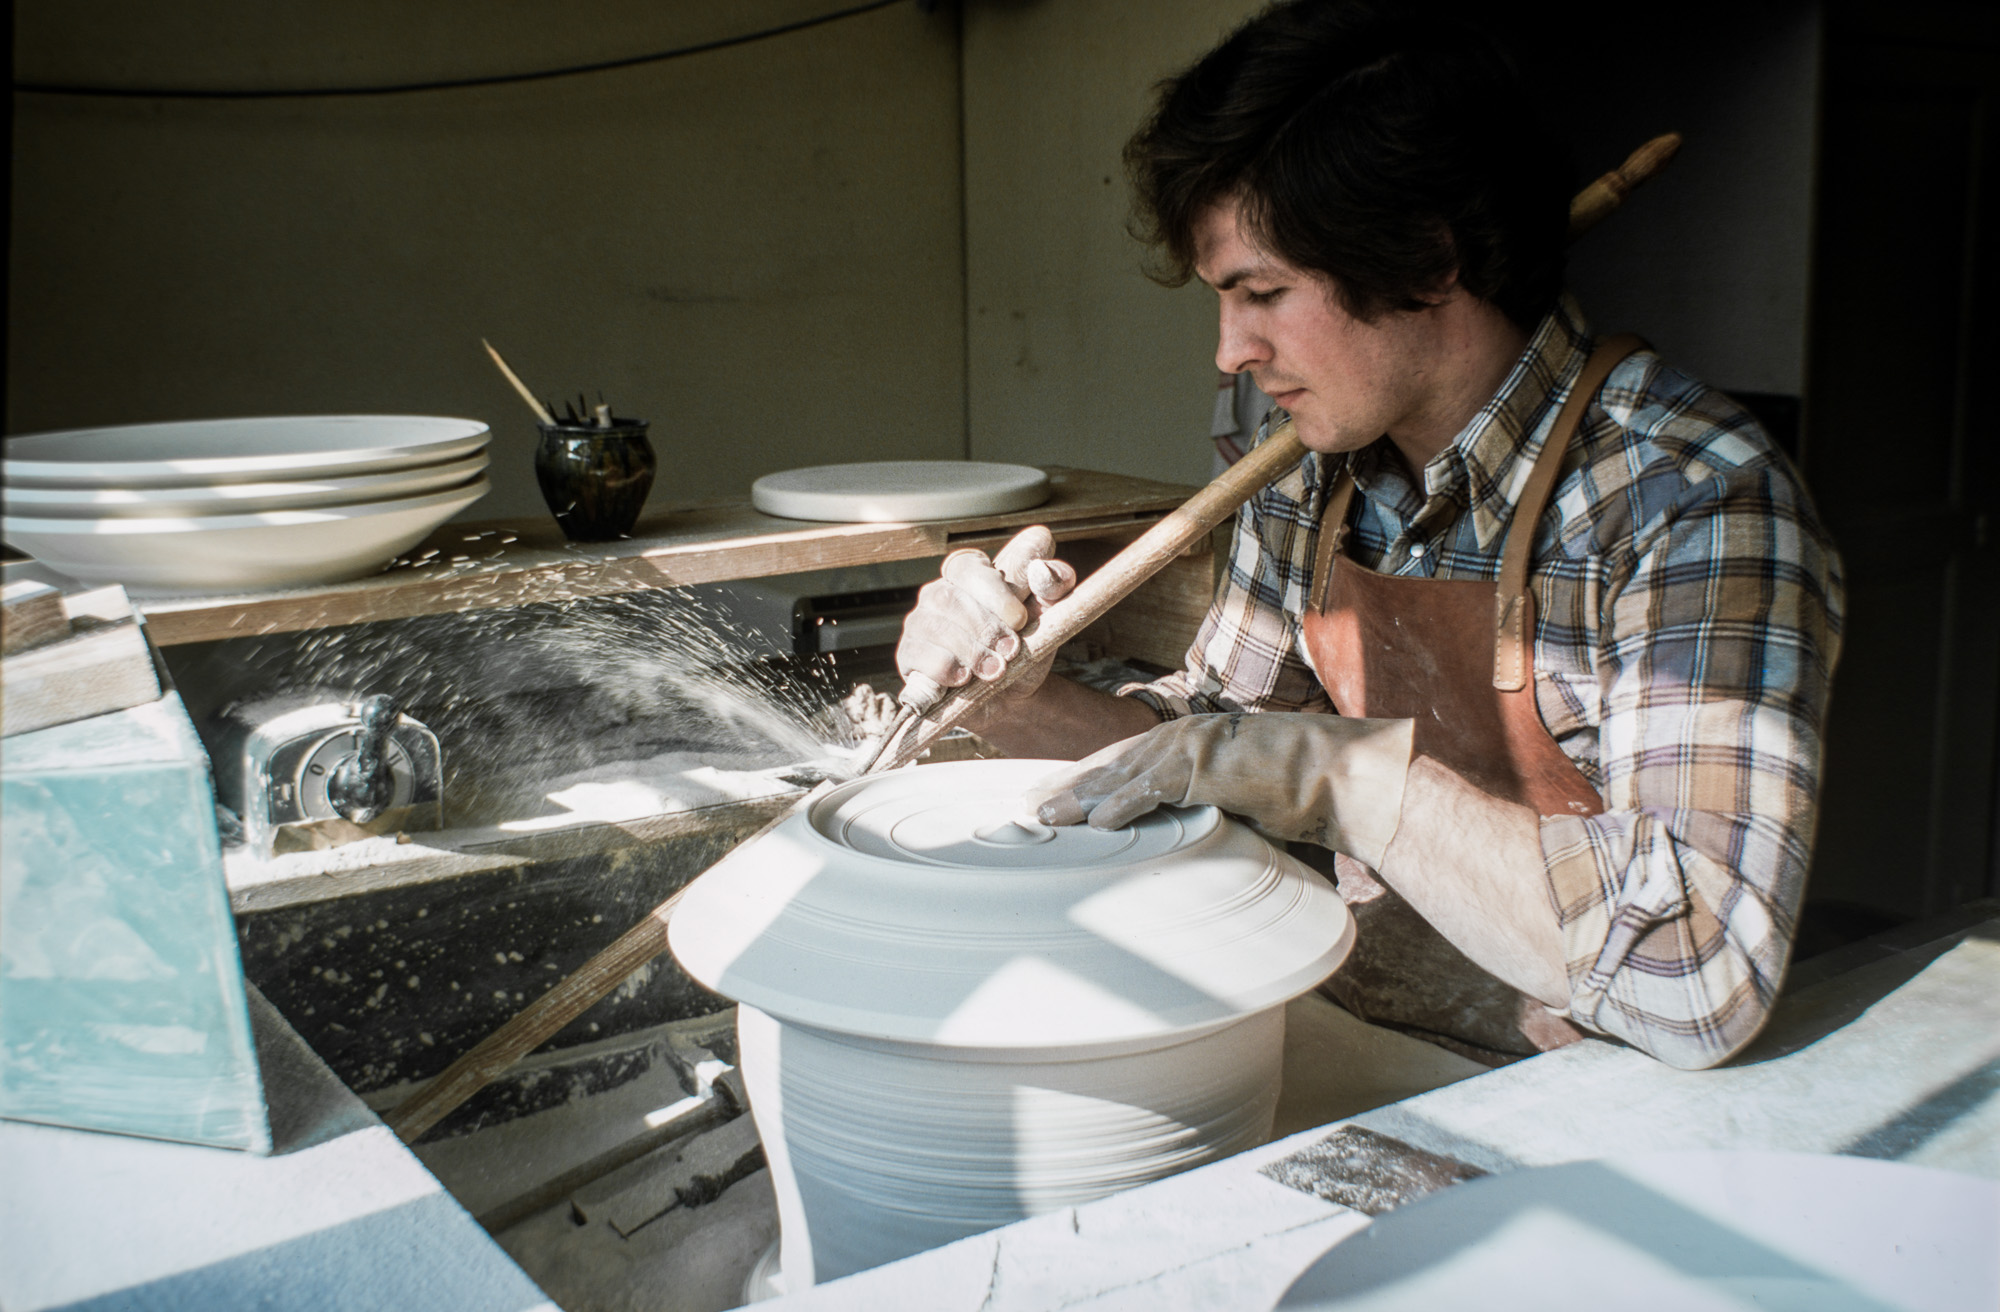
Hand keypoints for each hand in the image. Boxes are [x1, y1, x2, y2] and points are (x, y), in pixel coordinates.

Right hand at [896, 526, 1077, 699]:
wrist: (1013, 699)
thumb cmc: (1027, 650)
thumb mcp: (1050, 617)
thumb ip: (1054, 586)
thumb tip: (1043, 570)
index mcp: (972, 574)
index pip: (970, 566)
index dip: (994, 590)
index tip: (1020, 618)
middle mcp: (940, 592)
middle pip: (951, 598)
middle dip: (985, 627)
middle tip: (1011, 651)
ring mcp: (920, 622)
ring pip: (936, 626)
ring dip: (971, 650)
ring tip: (995, 670)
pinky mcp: (909, 654)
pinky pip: (921, 655)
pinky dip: (946, 668)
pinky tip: (964, 679)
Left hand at [1026, 711, 1415, 866]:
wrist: (1341, 778)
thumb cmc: (1299, 795)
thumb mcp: (1238, 805)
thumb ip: (1204, 813)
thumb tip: (1186, 846)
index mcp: (1188, 744)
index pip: (1123, 764)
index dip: (1086, 781)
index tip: (1052, 799)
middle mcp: (1183, 737)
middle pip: (1110, 765)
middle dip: (1067, 786)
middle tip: (1026, 808)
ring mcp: (1194, 746)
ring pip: (1123, 774)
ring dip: (1080, 798)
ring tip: (1043, 817)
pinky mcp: (1207, 763)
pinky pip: (1155, 788)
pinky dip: (1123, 804)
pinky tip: (1096, 822)